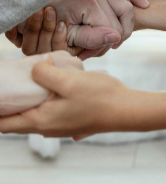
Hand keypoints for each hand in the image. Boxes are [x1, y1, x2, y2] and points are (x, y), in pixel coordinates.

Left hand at [0, 56, 137, 138]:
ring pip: (29, 115)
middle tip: (9, 82)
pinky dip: (38, 101)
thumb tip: (35, 66)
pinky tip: (48, 85)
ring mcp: (56, 125)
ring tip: (26, 81)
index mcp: (39, 121)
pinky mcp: (67, 120)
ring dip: (24, 101)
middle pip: (13, 120)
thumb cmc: (99, 96)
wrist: (126, 109)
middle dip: (7, 103)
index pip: (2, 122)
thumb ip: (45, 73)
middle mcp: (44, 127)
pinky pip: (44, 112)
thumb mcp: (70, 80)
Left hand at [5, 0, 148, 59]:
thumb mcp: (64, 34)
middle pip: (121, 16)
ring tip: (117, 38)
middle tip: (106, 50)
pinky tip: (142, 4)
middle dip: (115, 36)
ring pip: (124, 2)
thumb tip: (115, 38)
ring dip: (125, 21)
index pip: (111, 28)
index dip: (106, 45)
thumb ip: (90, 37)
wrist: (26, 0)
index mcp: (87, 0)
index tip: (93, 55)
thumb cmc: (42, 20)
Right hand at [5, 8, 68, 56]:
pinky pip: (60, 49)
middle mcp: (37, 52)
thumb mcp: (40, 17)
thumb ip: (26, 23)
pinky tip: (62, 24)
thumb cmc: (58, 13)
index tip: (15, 22)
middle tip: (39, 10)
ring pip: (44, 48)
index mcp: (29, 44)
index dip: (13, 34)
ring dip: (46, 28)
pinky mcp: (66, 53)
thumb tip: (12, 25)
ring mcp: (51, 54)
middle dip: (34, 27)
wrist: (81, 16)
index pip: (17, 41)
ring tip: (51, 12)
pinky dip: (59, 37)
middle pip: (29, 47)